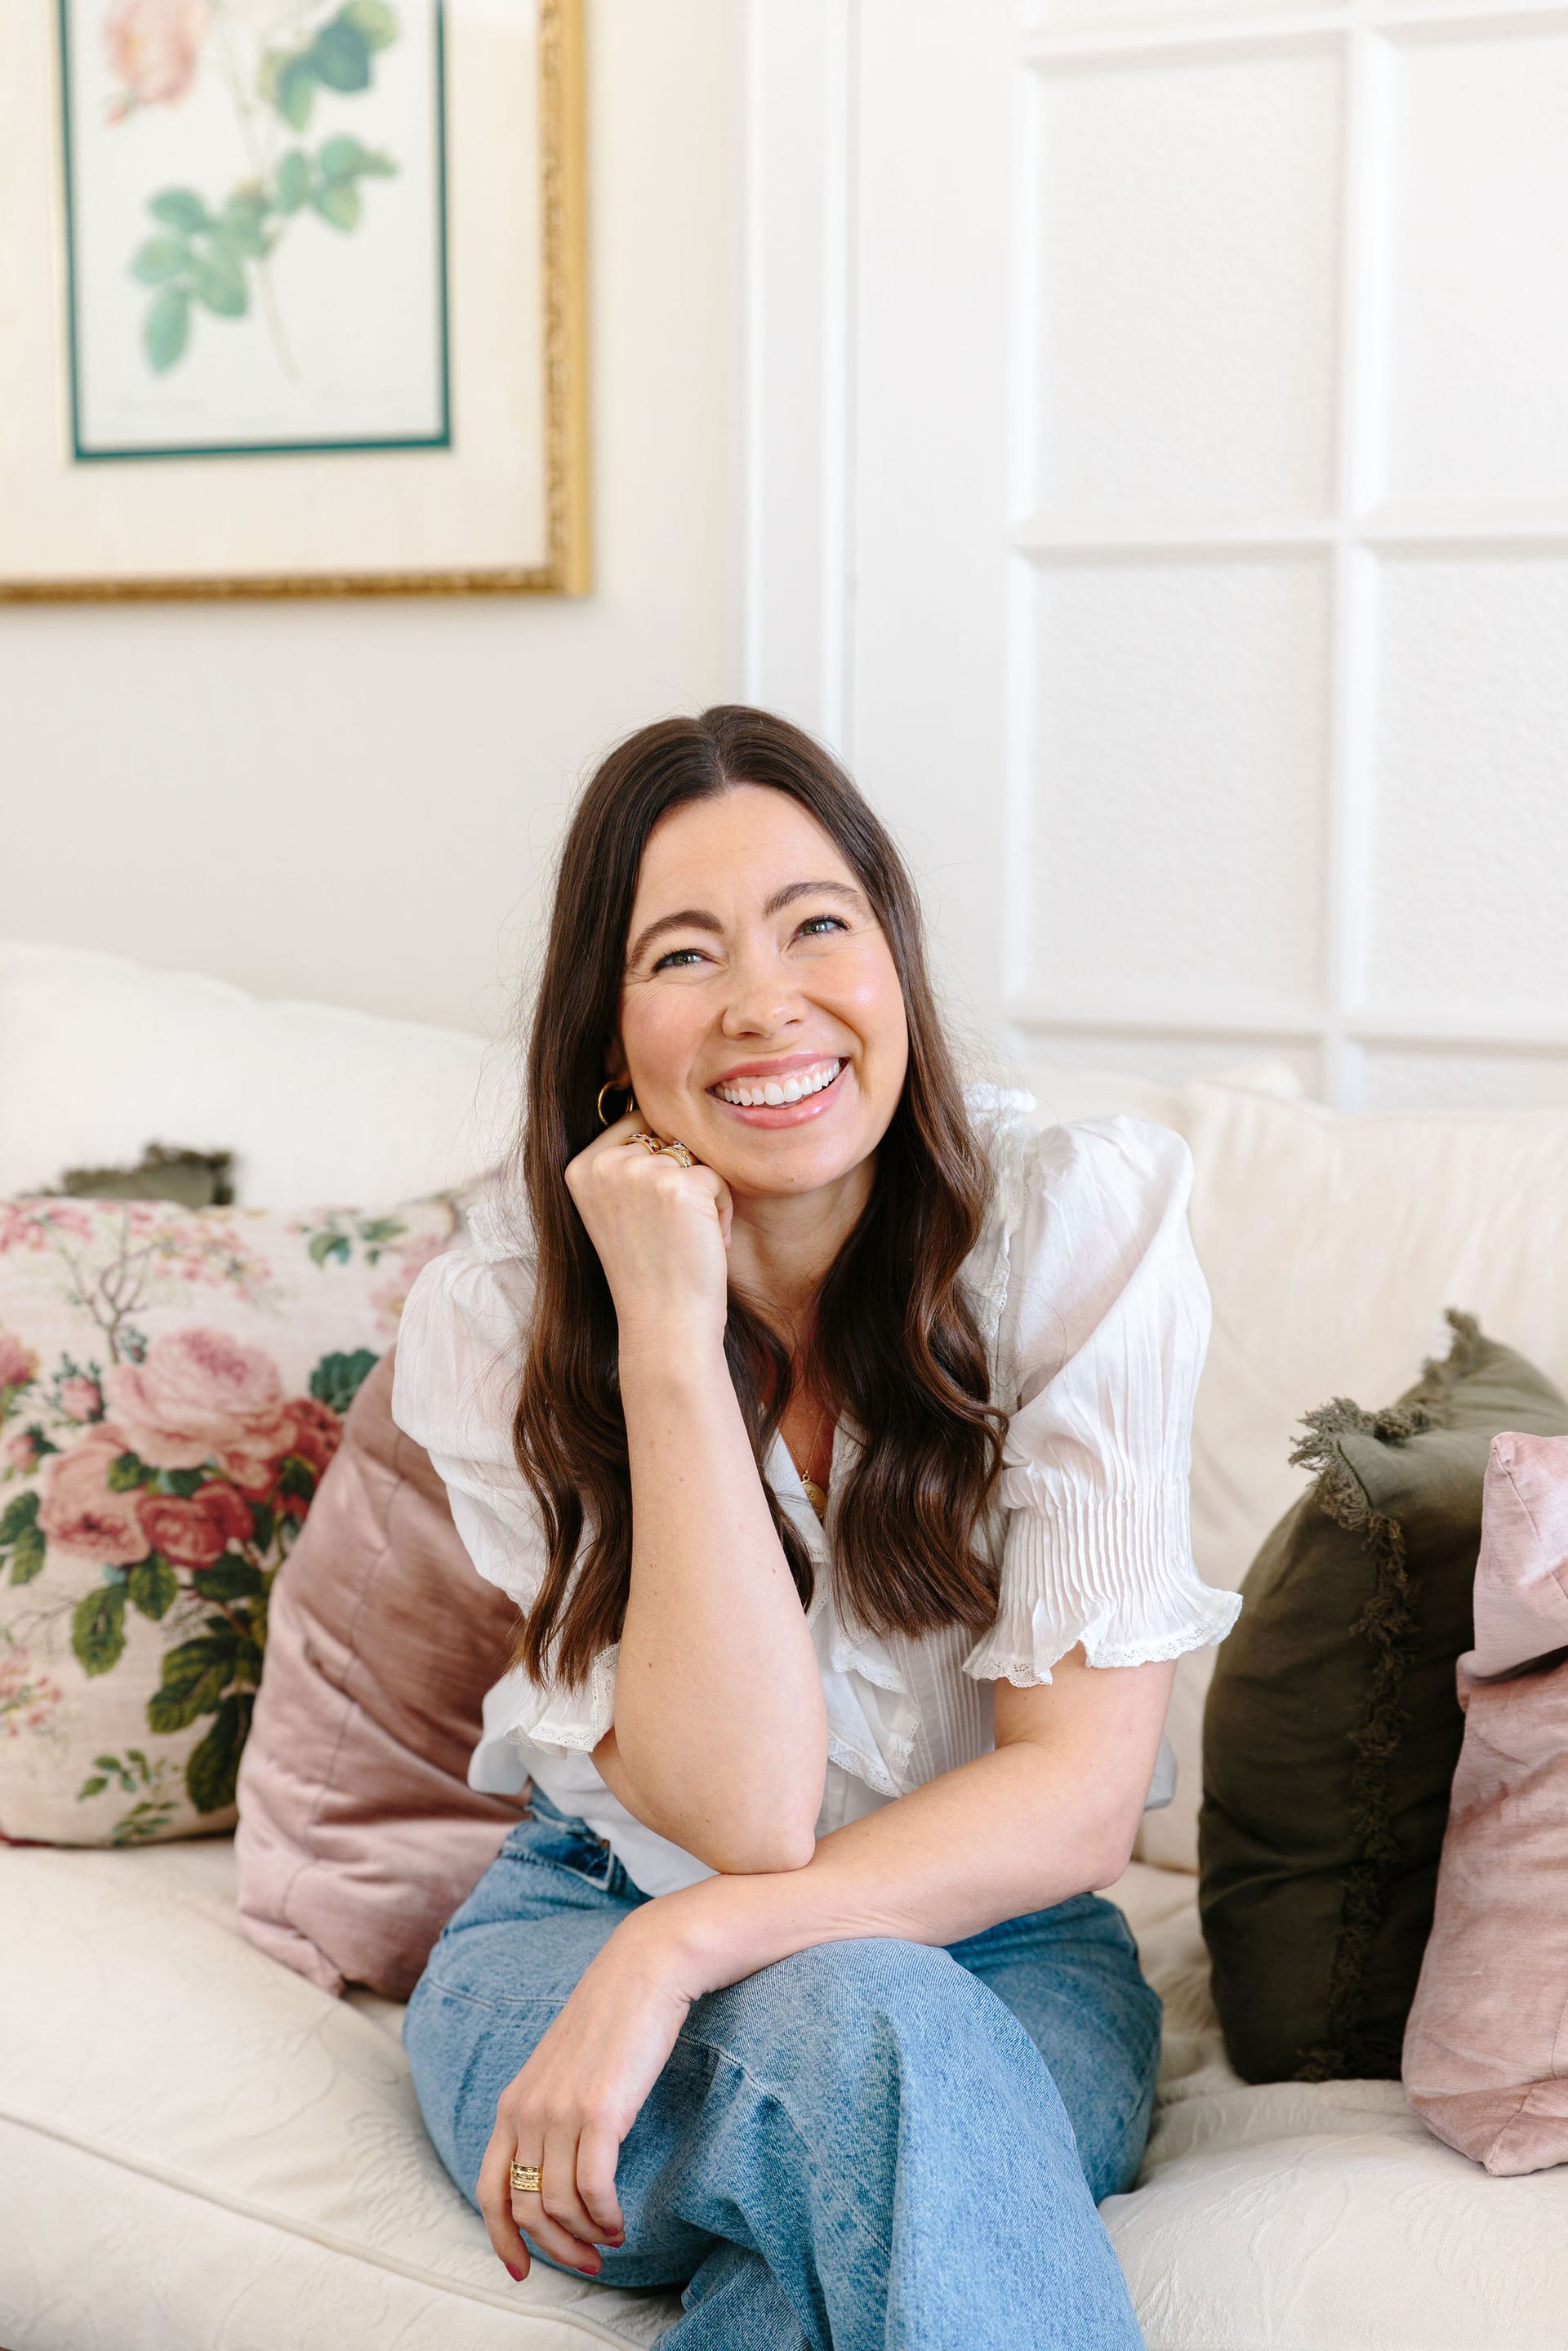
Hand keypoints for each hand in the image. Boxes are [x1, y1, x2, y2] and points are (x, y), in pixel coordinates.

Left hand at [477, 1905, 697, 2281]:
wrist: (643, 1972)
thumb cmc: (611, 2021)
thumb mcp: (561, 2070)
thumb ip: (547, 2114)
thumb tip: (552, 2171)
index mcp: (513, 2103)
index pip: (489, 2191)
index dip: (501, 2239)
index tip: (523, 2270)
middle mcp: (528, 2111)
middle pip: (525, 2209)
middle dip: (556, 2248)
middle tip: (588, 2261)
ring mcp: (561, 2112)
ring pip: (558, 2206)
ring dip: (585, 2237)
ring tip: (609, 2239)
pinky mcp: (600, 2113)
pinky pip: (593, 2189)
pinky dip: (606, 2216)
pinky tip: (621, 2220)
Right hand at [564, 1111, 733, 1346]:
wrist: (663, 1325)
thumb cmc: (648, 1272)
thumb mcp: (617, 1210)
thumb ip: (624, 1164)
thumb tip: (657, 1107)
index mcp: (579, 1167)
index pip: (637, 1124)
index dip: (660, 1166)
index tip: (651, 1220)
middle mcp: (603, 1163)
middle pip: (669, 1136)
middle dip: (683, 1179)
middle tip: (670, 1233)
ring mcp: (639, 1171)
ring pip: (697, 1157)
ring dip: (705, 1196)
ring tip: (684, 1240)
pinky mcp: (678, 1185)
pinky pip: (719, 1178)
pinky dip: (721, 1211)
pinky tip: (701, 1244)